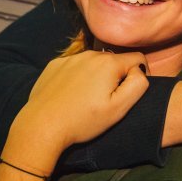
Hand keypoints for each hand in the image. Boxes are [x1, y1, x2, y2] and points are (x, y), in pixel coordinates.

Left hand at [3, 50, 149, 172]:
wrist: (41, 126)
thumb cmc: (83, 120)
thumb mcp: (119, 108)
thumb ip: (138, 84)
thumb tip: (140, 70)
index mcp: (109, 62)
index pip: (138, 58)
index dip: (140, 75)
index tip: (129, 94)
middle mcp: (90, 54)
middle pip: (115, 61)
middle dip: (116, 77)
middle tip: (105, 102)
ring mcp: (70, 58)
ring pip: (94, 64)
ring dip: (97, 77)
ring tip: (86, 101)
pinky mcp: (54, 65)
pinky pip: (75, 67)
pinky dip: (78, 78)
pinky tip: (70, 96)